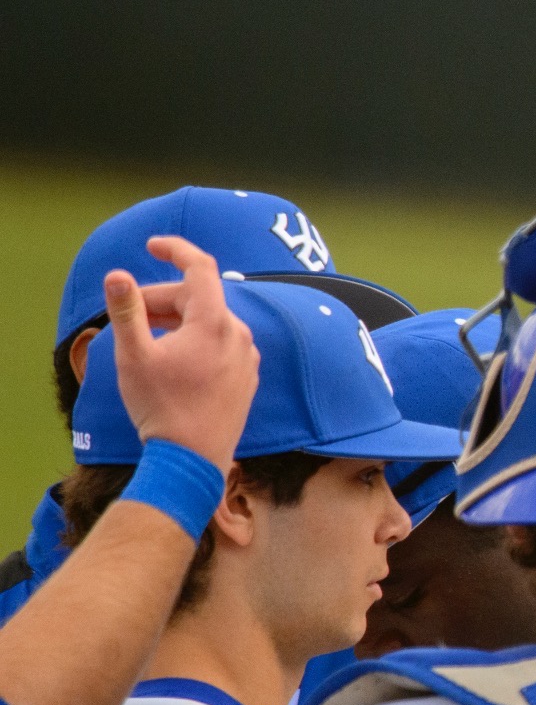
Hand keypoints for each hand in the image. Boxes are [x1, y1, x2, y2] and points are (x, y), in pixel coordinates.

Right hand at [105, 237, 258, 471]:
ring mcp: (247, 357)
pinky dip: (196, 340)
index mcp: (214, 323)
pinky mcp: (248, 377)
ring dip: (177, 321)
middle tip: (129, 317)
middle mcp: (239, 335)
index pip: (200, 268)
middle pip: (198, 298)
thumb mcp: (134, 355)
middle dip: (161, 298)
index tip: (153, 245)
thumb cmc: (161, 407)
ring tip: (148, 340)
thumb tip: (118, 275)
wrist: (192, 459)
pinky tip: (173, 359)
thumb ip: (127, 311)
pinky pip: (221, 344)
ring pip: (209, 322)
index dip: (176, 250)